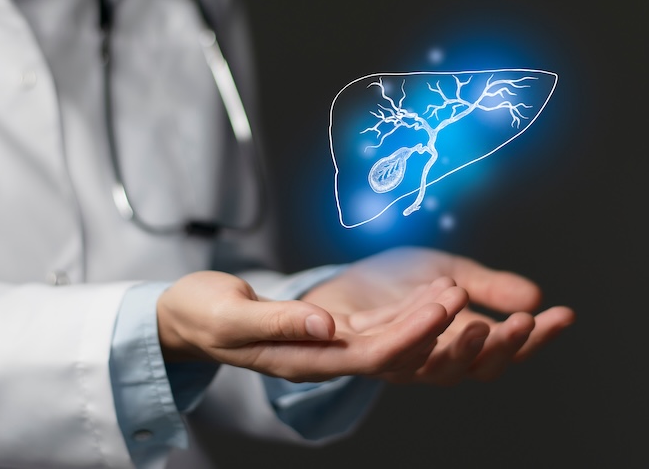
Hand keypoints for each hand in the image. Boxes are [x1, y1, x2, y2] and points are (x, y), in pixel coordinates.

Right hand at [156, 270, 469, 381]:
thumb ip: (280, 321)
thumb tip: (327, 325)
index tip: (442, 306)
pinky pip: (373, 325)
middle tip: (462, 291)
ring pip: (387, 338)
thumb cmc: (202, 313)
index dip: (410, 333)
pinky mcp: (326, 331)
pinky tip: (425, 290)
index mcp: (301, 360)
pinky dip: (402, 309)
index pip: (369, 355)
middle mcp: (321, 357)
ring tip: (456, 287)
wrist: (186, 318)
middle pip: (389, 349)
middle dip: (429, 324)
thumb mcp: (232, 314)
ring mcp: (326, 346)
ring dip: (423, 317)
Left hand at [301, 247, 574, 384]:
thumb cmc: (395, 283)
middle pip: (479, 368)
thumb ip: (487, 287)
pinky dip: (418, 331)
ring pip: (440, 369)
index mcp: (461, 345)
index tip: (565, 314)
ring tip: (481, 320)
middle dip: (505, 346)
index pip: (507, 350)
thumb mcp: (450, 273)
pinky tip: (440, 304)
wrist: (340, 283)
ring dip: (463, 346)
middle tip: (527, 320)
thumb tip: (535, 295)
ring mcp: (402, 363)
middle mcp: (436, 362)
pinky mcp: (366, 355)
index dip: (537, 338)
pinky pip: (394, 351)